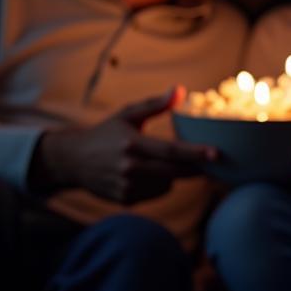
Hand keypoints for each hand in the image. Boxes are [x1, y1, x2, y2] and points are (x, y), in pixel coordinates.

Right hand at [30, 86, 215, 203]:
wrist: (74, 161)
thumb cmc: (106, 133)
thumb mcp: (128, 114)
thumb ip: (155, 104)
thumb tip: (180, 90)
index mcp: (132, 144)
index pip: (171, 151)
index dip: (195, 153)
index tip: (216, 153)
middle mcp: (129, 168)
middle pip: (174, 172)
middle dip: (195, 168)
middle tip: (210, 161)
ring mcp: (127, 187)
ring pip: (167, 185)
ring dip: (173, 175)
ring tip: (162, 162)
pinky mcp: (126, 200)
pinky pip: (155, 194)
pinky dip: (158, 185)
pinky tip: (147, 174)